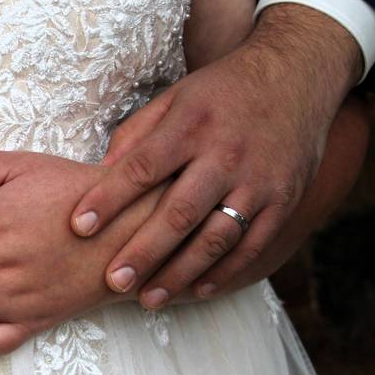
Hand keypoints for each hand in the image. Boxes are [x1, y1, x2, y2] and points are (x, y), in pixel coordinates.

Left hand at [69, 4, 362, 307]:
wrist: (296, 75)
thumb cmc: (219, 92)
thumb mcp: (174, 98)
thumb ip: (136, 134)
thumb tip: (98, 173)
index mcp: (190, 125)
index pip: (142, 168)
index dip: (108, 199)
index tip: (78, 226)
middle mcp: (225, 154)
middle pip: (179, 212)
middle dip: (144, 251)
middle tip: (113, 281)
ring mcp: (259, 180)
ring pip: (216, 236)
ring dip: (181, 272)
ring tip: (148, 299)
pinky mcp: (284, 199)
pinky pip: (253, 244)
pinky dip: (225, 271)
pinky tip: (196, 290)